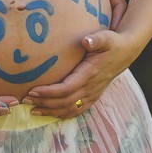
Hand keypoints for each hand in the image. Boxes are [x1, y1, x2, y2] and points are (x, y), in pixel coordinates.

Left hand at [24, 29, 140, 118]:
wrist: (126, 53)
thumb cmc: (112, 43)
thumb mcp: (106, 38)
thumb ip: (96, 40)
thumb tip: (86, 41)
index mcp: (90, 74)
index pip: (67, 88)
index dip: (49, 92)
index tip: (32, 90)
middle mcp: (91, 88)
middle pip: (65, 102)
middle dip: (44, 103)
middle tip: (25, 100)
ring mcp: (92, 94)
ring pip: (70, 109)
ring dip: (51, 111)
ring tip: (32, 110)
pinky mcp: (93, 96)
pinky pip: (77, 110)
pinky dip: (62, 114)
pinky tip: (49, 113)